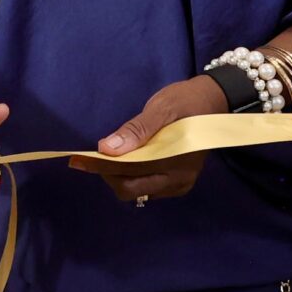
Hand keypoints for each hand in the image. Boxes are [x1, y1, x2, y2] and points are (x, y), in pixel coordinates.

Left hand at [69, 75, 225, 203]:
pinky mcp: (176, 183)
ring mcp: (178, 185)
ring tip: (110, 154)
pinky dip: (131, 174)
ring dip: (118, 174)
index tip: (78, 159)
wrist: (213, 101)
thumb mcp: (162, 108)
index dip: (101, 167)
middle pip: (130, 189)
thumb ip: (136, 130)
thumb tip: (108, 148)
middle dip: (108, 173)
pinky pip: (145, 186)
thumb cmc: (187, 101)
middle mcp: (178, 181)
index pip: (129, 175)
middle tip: (92, 155)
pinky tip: (127, 158)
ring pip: (136, 190)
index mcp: (176, 164)